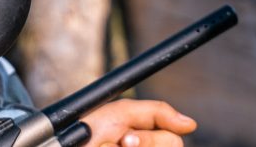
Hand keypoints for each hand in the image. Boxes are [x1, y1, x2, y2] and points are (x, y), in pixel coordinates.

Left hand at [81, 99, 196, 146]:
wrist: (64, 145)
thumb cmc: (87, 133)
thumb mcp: (121, 113)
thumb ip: (157, 112)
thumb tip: (191, 124)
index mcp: (148, 138)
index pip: (173, 141)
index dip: (150, 139)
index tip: (126, 138)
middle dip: (142, 144)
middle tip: (119, 143)